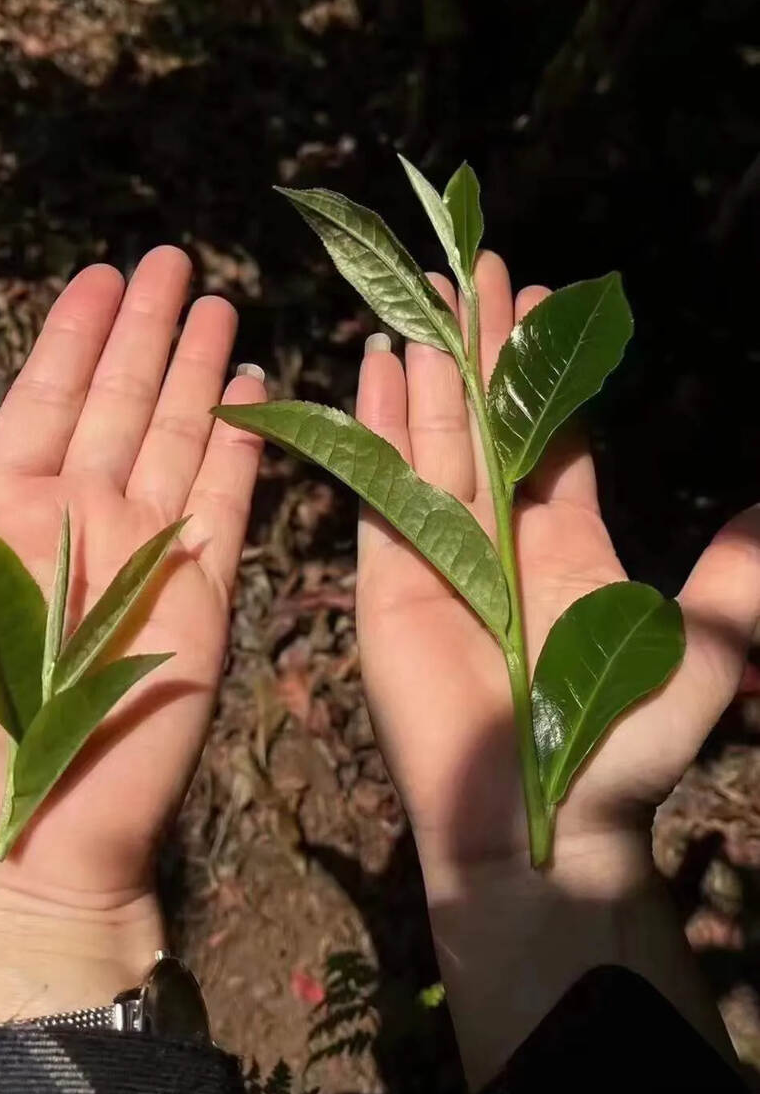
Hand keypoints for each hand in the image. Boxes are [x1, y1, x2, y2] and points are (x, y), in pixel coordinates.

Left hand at [0, 247, 264, 1020]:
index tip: (93, 277)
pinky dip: (241, 439)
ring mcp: (142, 556)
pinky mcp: (203, 594)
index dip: (69, 339)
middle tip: (167, 257)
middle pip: (113, 401)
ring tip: (211, 298)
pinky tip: (252, 385)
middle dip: (140, 329)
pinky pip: (226, 496)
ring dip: (191, 366)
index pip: (38, 404)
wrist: (16, 855)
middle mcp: (74, 525)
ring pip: (172, 432)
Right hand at [355, 252, 759, 1081]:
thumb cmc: (618, 756)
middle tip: (478, 265)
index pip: (556, 436)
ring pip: (431, 439)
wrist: (530, 828)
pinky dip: (370, 427)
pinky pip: (376, 490)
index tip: (546, 300)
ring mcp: (439, 555)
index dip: (550, 369)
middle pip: (487, 419)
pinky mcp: (388, 581)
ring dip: (428, 367)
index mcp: (570, 546)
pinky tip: (369, 368)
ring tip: (424, 294)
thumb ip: (728, 583)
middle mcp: (501, 539)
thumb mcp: (695, 656)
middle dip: (483, 344)